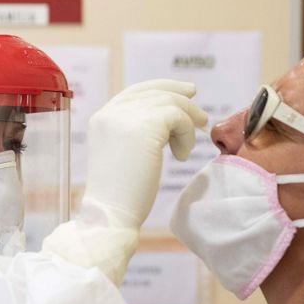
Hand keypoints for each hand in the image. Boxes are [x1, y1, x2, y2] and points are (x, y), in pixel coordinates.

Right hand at [83, 79, 208, 229]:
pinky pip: (178, 117)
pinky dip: (186, 134)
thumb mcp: (123, 154)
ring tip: (189, 147)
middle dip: (183, 101)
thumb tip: (168, 116)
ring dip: (187, 124)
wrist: (111, 214)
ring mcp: (126, 117)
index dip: (163, 88)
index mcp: (102, 118)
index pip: (136, 91)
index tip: (187, 93)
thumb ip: (135, 132)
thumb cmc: (120, 195)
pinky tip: (181, 156)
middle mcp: (111, 113)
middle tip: (201, 116)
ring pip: (170, 103)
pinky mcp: (146, 126)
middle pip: (155, 93)